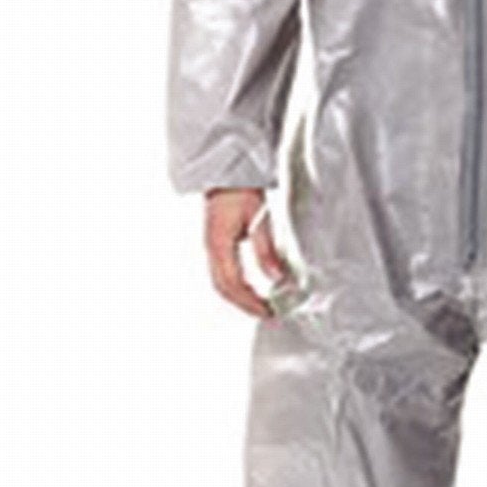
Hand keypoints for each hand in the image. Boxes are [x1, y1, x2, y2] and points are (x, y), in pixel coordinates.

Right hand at [204, 187, 293, 318]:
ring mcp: (210, 247)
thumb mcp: (259, 218)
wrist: (225, 172)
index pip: (232, 283)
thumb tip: (276, 277)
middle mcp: (210, 249)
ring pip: (220, 282)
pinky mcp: (215, 244)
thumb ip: (265, 249)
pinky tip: (252, 289)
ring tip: (262, 306)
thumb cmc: (242, 190)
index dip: (249, 301)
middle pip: (223, 288)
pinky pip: (222, 273)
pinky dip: (237, 286)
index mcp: (219, 244)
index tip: (268, 312)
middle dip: (244, 304)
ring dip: (240, 297)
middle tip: (268, 314)